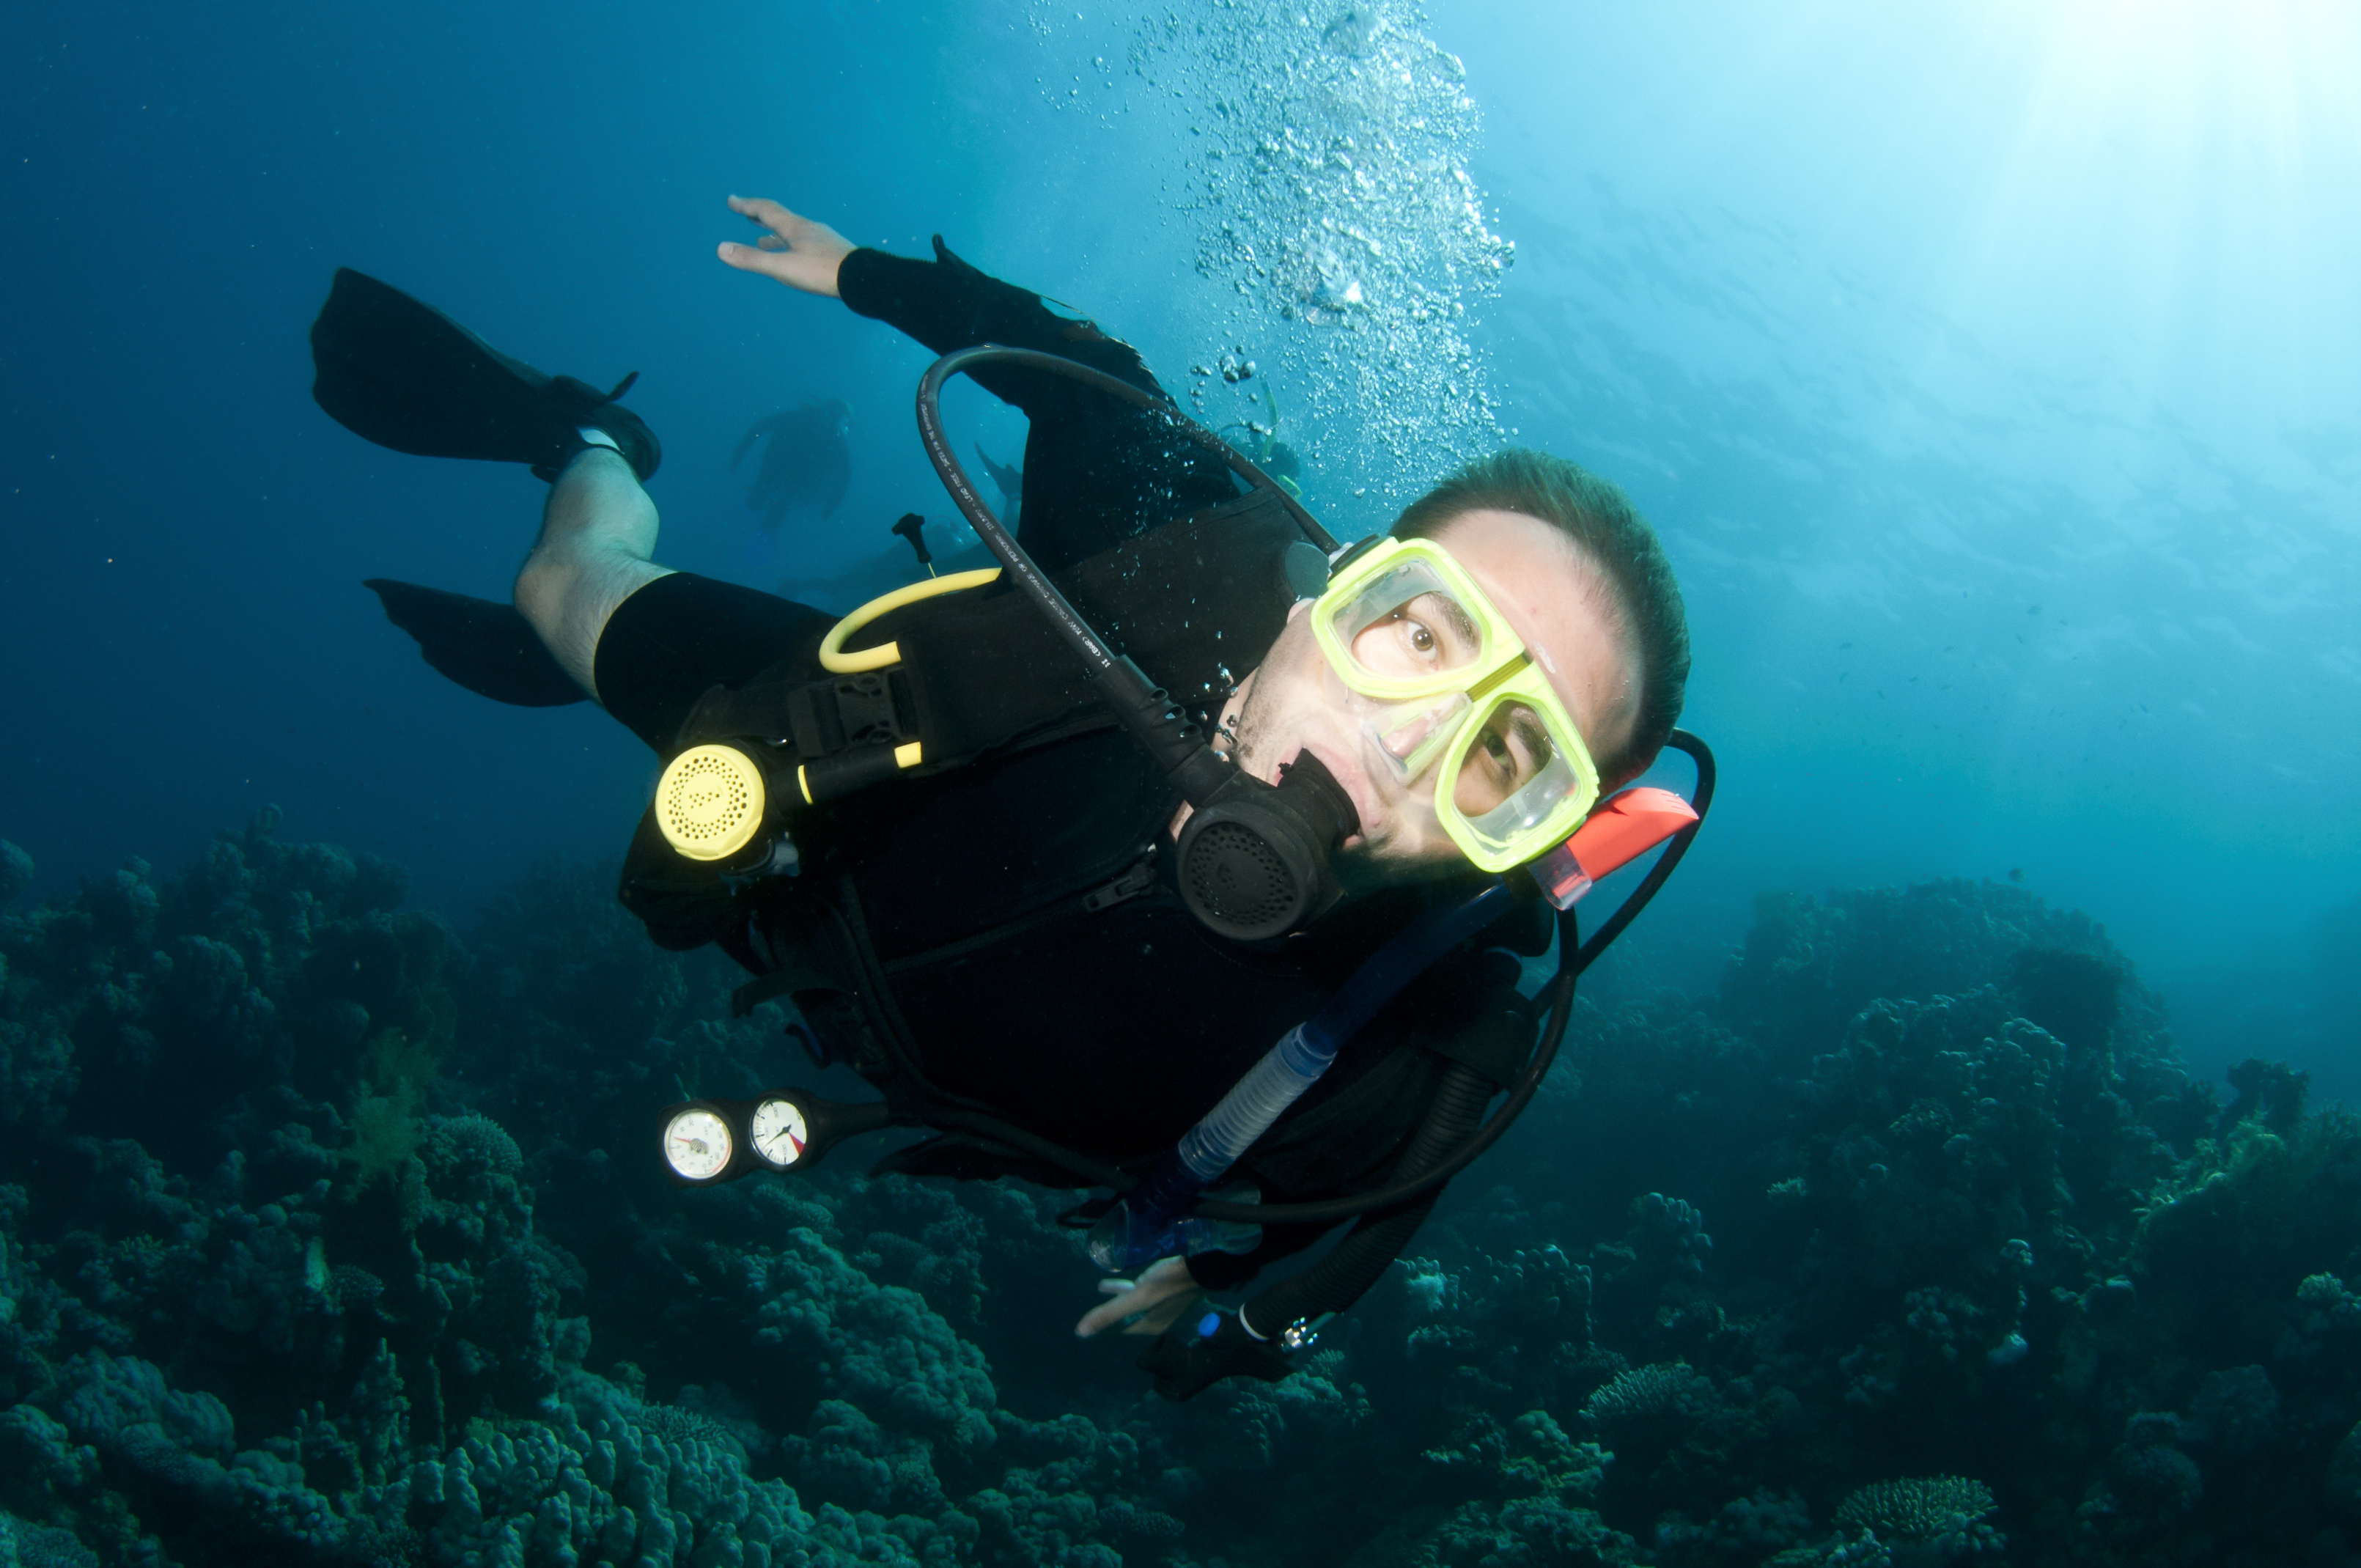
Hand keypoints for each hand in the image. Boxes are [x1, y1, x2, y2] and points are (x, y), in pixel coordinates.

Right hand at [717, 196, 854, 298]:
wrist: (864, 279)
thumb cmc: (823, 272)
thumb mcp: (783, 268)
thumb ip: (752, 259)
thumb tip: (721, 249)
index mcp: (795, 228)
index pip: (766, 210)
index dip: (746, 205)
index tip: (731, 200)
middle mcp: (809, 228)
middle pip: (780, 218)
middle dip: (759, 215)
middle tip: (746, 212)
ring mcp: (823, 240)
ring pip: (793, 233)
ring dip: (775, 235)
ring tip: (763, 241)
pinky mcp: (833, 253)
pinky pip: (807, 244)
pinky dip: (793, 246)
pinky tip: (798, 257)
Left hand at [1075, 1256, 1204, 1337]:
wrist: (1203, 1268)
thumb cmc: (1169, 1283)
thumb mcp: (1136, 1298)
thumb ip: (1110, 1314)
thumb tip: (1081, 1332)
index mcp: (1149, 1326)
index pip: (1118, 1329)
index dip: (1102, 1324)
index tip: (1087, 1324)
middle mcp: (1157, 1320)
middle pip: (1126, 1317)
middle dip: (1109, 1311)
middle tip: (1092, 1309)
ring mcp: (1164, 1307)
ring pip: (1134, 1303)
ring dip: (1118, 1295)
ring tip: (1101, 1287)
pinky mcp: (1169, 1293)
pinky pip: (1144, 1294)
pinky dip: (1132, 1288)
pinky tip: (1130, 1278)